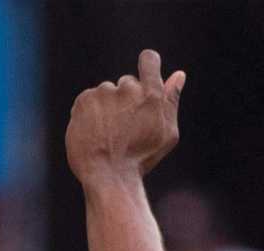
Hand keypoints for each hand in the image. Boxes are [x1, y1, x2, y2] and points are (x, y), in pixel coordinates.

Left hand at [66, 49, 185, 186]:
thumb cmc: (141, 159)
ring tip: (108, 135)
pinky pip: (89, 100)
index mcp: (151, 95)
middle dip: (126, 100)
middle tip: (125, 129)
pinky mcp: (84, 100)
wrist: (108, 176)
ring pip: (106, 94)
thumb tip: (179, 75)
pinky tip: (94, 133)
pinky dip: (90, 114)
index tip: (146, 71)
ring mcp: (104, 93)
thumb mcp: (166, 134)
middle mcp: (127, 89)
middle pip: (127, 84)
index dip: (148, 64)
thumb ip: (171, 101)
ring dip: (107, 108)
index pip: (149, 60)